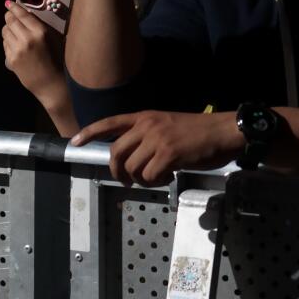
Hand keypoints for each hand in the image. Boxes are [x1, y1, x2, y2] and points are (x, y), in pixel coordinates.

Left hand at [1, 1, 66, 104]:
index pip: (23, 14)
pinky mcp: (11, 59)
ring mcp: (17, 50)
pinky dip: (8, 42)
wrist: (52, 84)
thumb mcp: (53, 38)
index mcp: (41, 32)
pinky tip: (16, 45)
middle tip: (10, 15)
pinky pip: (5, 44)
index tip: (9, 3)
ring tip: (15, 33)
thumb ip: (40, 25)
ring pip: (5, 31)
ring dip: (8, 29)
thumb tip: (27, 13)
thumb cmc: (57, 59)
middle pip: (10, 20)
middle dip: (9, 16)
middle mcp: (27, 39)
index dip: (14, 7)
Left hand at [71, 110, 243, 186]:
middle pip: (116, 153)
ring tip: (157, 177)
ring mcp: (156, 139)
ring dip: (142, 179)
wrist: (223, 131)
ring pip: (133, 168)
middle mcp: (146, 126)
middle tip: (126, 182)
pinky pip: (150, 176)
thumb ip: (147, 136)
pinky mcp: (168, 154)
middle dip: (117, 172)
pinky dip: (157, 182)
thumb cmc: (197, 131)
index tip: (74, 142)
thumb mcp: (166, 125)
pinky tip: (170, 176)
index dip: (89, 132)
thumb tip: (132, 159)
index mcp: (144, 117)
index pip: (109, 122)